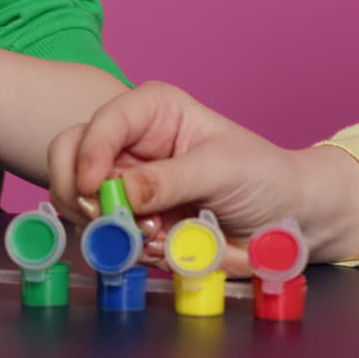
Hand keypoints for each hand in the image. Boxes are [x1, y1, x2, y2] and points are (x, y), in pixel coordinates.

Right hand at [47, 81, 358, 275]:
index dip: (90, 154)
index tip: (93, 189)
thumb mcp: (221, 171)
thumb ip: (169, 180)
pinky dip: (124, 247)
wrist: (289, 221)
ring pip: (78, 202)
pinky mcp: (130, 219)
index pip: (102, 122)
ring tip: (155, 235)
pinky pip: (103, 235)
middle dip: (83, 193)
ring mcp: (125, 183)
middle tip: (111, 220)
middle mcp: (130, 143)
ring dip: (108, 226)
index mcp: (152, 111)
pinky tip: (162, 246)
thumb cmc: (264, 177)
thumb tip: (119, 192)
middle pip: (69, 157)